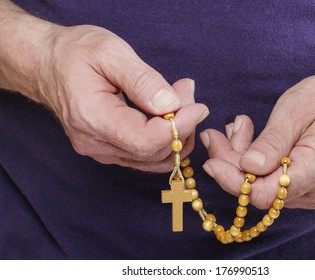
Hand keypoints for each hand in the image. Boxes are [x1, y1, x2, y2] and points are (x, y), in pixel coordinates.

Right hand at [30, 25, 208, 171]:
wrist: (47, 65)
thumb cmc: (74, 54)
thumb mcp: (110, 53)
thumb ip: (143, 81)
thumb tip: (172, 106)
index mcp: (93, 119)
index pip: (147, 141)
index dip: (180, 126)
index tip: (198, 106)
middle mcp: (96, 144)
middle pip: (154, 152)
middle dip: (182, 126)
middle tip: (188, 93)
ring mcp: (101, 151)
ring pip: (153, 159)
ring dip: (177, 134)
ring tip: (181, 100)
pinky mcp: (108, 151)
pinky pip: (145, 156)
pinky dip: (165, 140)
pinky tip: (169, 115)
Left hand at [201, 57, 314, 209]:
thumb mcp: (296, 110)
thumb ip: (272, 142)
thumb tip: (247, 167)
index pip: (265, 194)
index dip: (233, 181)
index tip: (211, 161)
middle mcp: (314, 189)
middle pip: (258, 191)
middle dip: (231, 164)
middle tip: (215, 136)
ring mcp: (310, 190)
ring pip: (260, 185)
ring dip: (241, 159)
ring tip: (237, 127)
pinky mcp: (303, 185)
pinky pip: (269, 179)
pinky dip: (254, 161)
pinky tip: (249, 137)